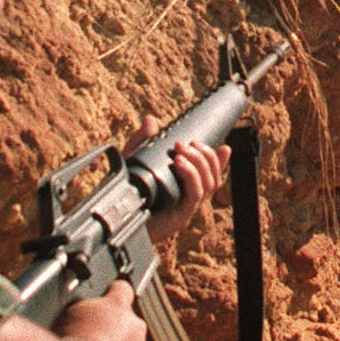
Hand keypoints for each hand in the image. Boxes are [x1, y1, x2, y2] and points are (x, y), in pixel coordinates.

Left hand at [122, 114, 227, 243]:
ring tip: (181, 151)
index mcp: (182, 188)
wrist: (115, 220)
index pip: (210, 175)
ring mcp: (186, 209)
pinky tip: (179, 164)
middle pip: (214, 178)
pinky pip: (195, 195)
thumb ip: (142, 141)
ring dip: (199, 163)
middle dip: (205, 156)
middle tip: (185, 143)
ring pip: (209, 184)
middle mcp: (187, 199)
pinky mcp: (180, 217)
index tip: (224, 147)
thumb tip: (151, 120)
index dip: (219, 161)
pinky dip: (191, 176)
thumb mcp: (133, 162)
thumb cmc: (124, 194)